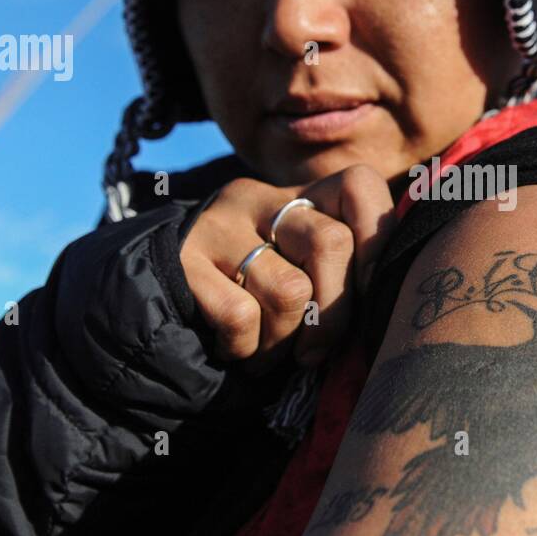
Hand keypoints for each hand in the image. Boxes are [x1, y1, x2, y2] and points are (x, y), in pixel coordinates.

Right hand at [179, 164, 395, 371]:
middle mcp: (258, 198)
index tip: (372, 291)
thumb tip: (386, 306)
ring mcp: (218, 226)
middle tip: (317, 352)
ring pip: (290, 291)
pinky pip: (241, 316)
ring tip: (268, 352)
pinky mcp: (183, 261)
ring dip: (285, 342)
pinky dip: (247, 350)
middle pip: (331, 243)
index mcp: (298, 195)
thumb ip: (341, 275)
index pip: (358, 184)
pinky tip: (235, 350)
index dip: (378, 240)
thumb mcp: (298, 274)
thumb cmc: (253, 302)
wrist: (149, 307)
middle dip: (335, 315)